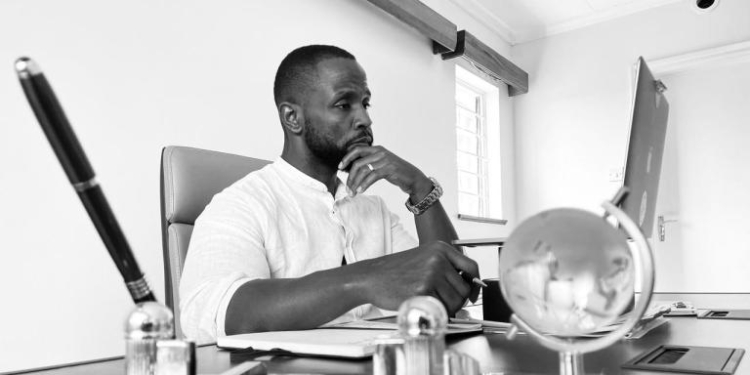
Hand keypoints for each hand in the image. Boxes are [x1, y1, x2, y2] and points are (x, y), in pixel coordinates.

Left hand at [338, 145, 431, 199]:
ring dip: (356, 183)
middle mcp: (380, 152)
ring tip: (352, 193)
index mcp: (377, 148)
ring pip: (363, 171)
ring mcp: (384, 160)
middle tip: (347, 188)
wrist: (413, 177)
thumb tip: (353, 170)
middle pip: (358, 163)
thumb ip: (370, 163)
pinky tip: (360, 191)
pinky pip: (371, 177)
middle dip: (350, 177)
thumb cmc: (396, 172)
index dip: (347, 158)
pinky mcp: (389, 169)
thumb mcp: (382, 163)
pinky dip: (364, 185)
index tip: (340, 167)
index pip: (357, 150)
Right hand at [353, 241, 480, 314]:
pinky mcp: (422, 291)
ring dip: (447, 309)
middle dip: (457, 301)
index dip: (475, 284)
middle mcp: (438, 259)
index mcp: (440, 248)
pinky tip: (424, 307)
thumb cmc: (396, 271)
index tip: (473, 294)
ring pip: (455, 302)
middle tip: (443, 303)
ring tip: (431, 305)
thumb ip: (445, 267)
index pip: (471, 267)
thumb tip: (468, 286)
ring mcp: (431, 274)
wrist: (371, 277)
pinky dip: (436, 313)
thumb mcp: (423, 258)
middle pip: (464, 289)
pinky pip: (441, 309)